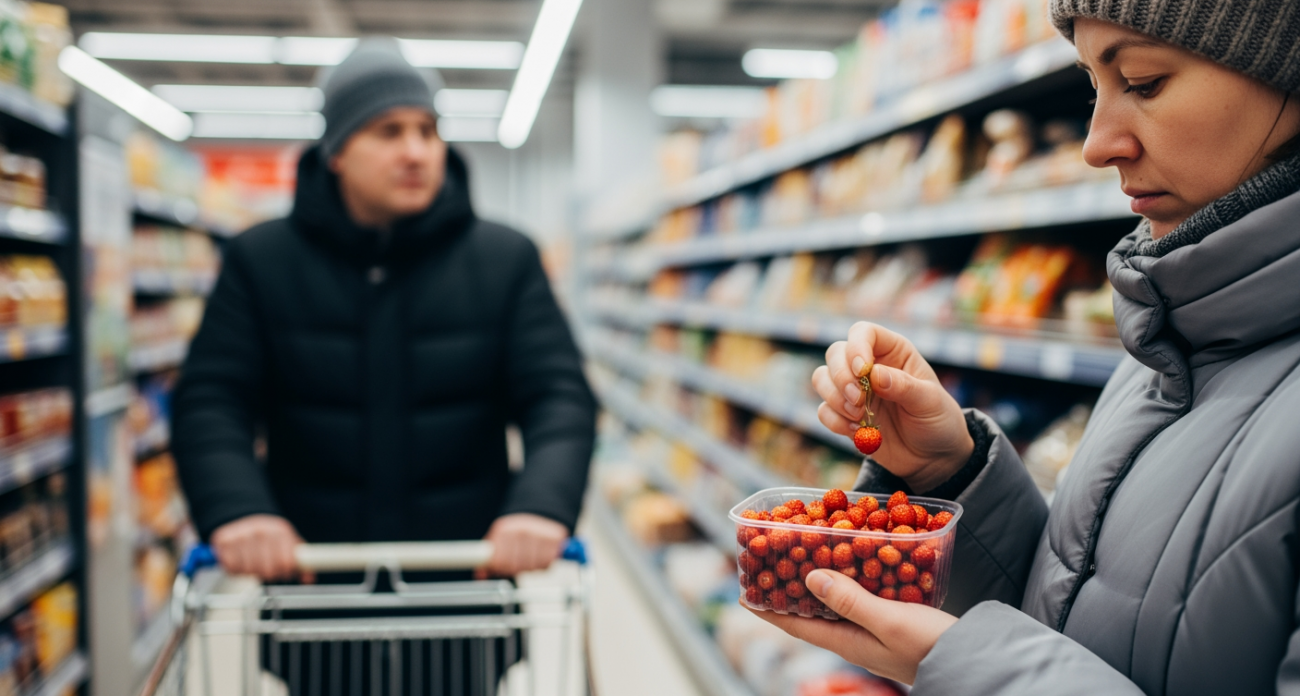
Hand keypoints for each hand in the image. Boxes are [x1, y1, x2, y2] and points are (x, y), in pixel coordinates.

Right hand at [210, 514, 310, 582]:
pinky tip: (240, 561)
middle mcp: (260, 530)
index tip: (285, 572)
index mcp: (279, 531)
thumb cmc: (269, 535)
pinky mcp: (223, 540)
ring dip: (251, 571)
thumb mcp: (288, 541)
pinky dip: (235, 569)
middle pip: (267, 569)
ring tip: (253, 564)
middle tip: (268, 570)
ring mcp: (241, 535)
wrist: (242, 516)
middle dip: (269, 573)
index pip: (286, 562)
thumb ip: (301, 560)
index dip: (286, 571)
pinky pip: (230, 566)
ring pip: (248, 569)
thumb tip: (309, 578)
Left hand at [476, 513, 567, 578]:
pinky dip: (546, 563)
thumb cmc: (515, 531)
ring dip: (532, 566)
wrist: (538, 510)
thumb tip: (480, 575)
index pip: (500, 561)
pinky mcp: (556, 537)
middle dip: (517, 568)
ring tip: (530, 558)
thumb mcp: (498, 538)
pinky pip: (549, 561)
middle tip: (518, 563)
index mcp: (505, 531)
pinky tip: (542, 556)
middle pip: (517, 566)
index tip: (503, 567)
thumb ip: (486, 557)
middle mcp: (523, 531)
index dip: (501, 568)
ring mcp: (540, 534)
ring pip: (533, 565)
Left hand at [746, 569, 956, 683]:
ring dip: (819, 580)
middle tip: (771, 562)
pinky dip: (852, 577)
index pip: (795, 624)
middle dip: (790, 587)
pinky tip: (855, 560)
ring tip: (804, 556)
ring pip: (837, 601)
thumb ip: (850, 600)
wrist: (976, 662)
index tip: (743, 593)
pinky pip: (862, 596)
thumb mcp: (888, 621)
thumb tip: (808, 578)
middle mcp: (855, 637)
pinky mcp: (894, 621)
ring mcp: (875, 631)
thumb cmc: (931, 645)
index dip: (767, 608)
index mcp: (846, 642)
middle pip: (812, 610)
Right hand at [812, 322, 972, 491]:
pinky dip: (835, 421)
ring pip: (821, 378)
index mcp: (893, 352)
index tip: (862, 371)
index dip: (856, 346)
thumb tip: (874, 374)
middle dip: (841, 377)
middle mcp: (869, 366)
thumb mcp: (929, 401)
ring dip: (834, 398)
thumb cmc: (938, 420)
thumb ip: (903, 386)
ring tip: (858, 417)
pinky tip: (856, 431)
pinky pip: (823, 410)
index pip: (863, 332)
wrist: (933, 457)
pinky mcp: (845, 416)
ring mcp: (854, 391)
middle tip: (858, 400)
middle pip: (835, 353)